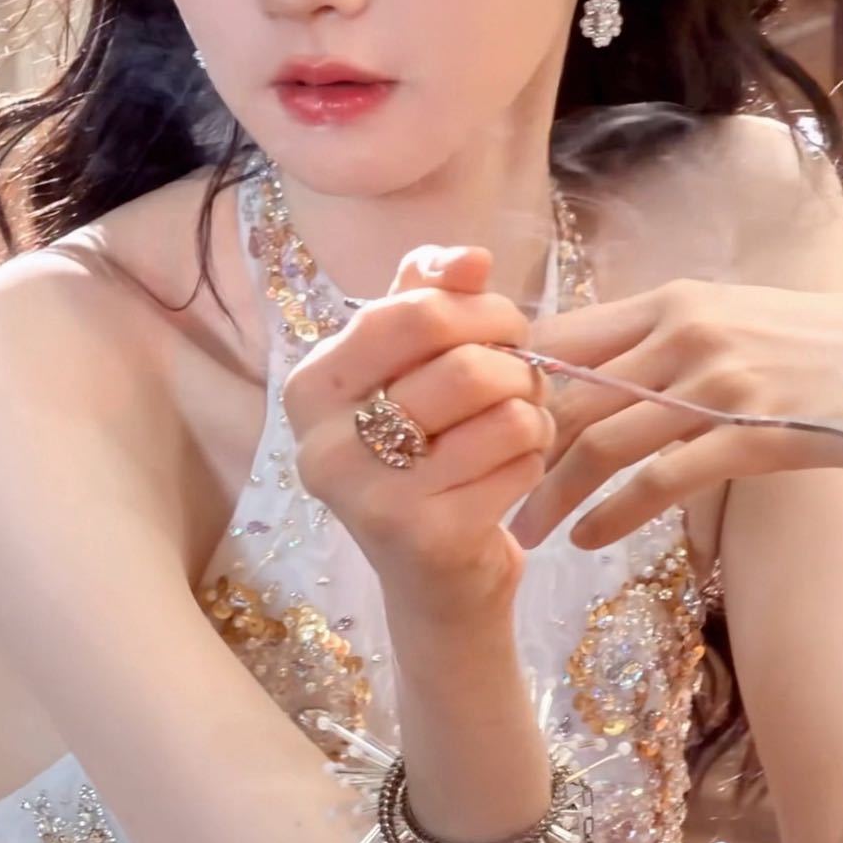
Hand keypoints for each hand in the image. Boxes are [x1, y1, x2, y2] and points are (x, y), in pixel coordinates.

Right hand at [285, 246, 553, 618]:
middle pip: (461, 363)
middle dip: (515, 362)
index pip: (407, 313)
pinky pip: (516, 461)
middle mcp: (323, 443)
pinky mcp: (424, 537)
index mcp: (310, 388)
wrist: (435, 586)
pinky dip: (533, 459)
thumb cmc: (423, 458)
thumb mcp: (409, 371)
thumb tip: (471, 256)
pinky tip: (513, 473)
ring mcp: (369, 496)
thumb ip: (426, 298)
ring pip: (500, 412)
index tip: (507, 324)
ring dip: (531, 413)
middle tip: (526, 376)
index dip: (477, 307)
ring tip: (521, 426)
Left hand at [509, 278, 842, 550]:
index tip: (473, 423)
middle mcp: (682, 334)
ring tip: (519, 530)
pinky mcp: (752, 434)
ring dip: (550, 492)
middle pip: (569, 394)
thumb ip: (655, 340)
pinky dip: (613, 513)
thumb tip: (582, 367)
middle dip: (514, 446)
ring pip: (602, 441)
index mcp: (667, 304)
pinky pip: (662, 479)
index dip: (509, 383)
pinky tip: (586, 539)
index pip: (561, 335)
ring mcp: (716, 383)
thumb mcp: (723, 319)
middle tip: (478, 488)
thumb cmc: (805, 344)